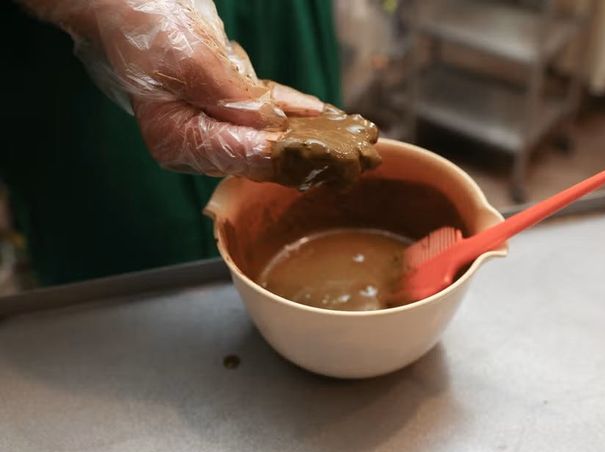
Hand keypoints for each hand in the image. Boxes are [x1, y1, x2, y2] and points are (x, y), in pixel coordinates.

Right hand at [30, 0, 325, 178]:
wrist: (128, 2)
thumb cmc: (146, 29)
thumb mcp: (189, 61)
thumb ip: (231, 96)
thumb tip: (269, 124)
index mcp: (179, 141)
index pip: (242, 155)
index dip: (286, 155)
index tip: (326, 156)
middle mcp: (197, 141)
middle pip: (262, 155)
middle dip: (308, 155)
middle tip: (353, 160)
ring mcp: (213, 124)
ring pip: (271, 136)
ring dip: (310, 136)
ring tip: (352, 142)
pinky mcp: (226, 105)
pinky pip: (268, 113)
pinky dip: (296, 112)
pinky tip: (326, 116)